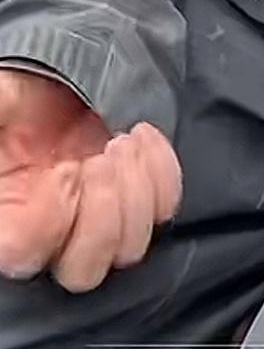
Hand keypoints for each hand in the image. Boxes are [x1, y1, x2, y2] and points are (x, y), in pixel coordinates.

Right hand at [0, 71, 181, 290]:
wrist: (54, 77)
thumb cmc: (17, 95)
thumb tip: (1, 123)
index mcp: (9, 216)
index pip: (24, 254)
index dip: (48, 219)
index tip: (64, 170)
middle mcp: (53, 231)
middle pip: (84, 270)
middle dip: (101, 216)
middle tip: (100, 160)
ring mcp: (98, 218)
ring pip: (129, 248)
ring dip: (134, 194)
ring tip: (121, 144)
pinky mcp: (135, 198)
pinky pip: (163, 209)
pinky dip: (162, 173)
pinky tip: (140, 135)